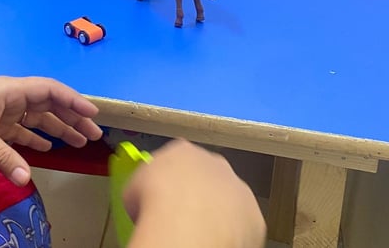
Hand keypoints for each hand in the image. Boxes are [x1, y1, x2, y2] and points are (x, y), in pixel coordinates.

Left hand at [0, 76, 102, 185]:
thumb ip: (2, 156)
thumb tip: (27, 180)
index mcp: (9, 90)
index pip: (48, 90)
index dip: (72, 100)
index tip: (92, 114)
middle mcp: (9, 97)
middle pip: (48, 104)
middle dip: (72, 117)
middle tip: (94, 135)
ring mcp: (1, 111)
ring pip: (37, 117)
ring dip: (58, 128)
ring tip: (80, 142)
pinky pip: (21, 129)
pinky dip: (36, 137)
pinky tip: (48, 147)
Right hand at [124, 140, 265, 247]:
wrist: (183, 226)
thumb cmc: (155, 204)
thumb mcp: (133, 186)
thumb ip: (145, 183)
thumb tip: (143, 198)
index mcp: (182, 150)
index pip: (178, 158)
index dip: (169, 178)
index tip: (162, 193)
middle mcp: (214, 162)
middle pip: (207, 174)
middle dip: (198, 191)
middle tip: (182, 212)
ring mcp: (237, 187)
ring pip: (228, 198)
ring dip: (217, 210)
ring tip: (199, 230)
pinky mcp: (254, 215)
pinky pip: (242, 223)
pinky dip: (231, 231)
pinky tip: (216, 240)